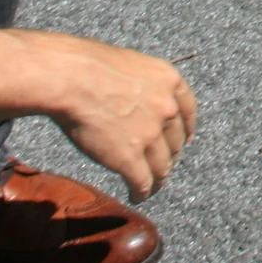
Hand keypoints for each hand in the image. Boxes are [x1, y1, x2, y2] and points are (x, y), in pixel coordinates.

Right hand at [21, 31, 197, 202]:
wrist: (73, 78)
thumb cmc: (90, 65)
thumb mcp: (132, 65)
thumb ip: (143, 85)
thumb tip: (136, 96)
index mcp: (170, 82)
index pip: (188, 111)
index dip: (185, 129)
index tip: (184, 139)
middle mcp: (167, 109)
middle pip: (174, 141)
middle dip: (169, 154)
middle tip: (160, 163)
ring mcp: (150, 135)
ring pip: (162, 166)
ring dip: (158, 179)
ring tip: (151, 186)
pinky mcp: (130, 158)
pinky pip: (143, 182)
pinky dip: (142, 192)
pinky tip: (137, 196)